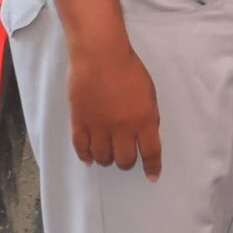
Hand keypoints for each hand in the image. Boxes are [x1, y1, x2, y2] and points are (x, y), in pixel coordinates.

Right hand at [66, 46, 161, 178]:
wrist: (100, 56)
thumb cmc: (129, 70)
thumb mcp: (149, 94)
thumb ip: (148, 117)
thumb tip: (146, 136)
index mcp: (144, 119)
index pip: (151, 151)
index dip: (152, 167)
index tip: (152, 176)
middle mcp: (122, 127)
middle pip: (124, 159)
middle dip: (127, 163)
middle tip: (125, 159)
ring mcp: (99, 126)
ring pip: (102, 157)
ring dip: (107, 160)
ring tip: (107, 155)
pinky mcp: (79, 122)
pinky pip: (81, 148)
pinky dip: (86, 156)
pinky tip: (89, 158)